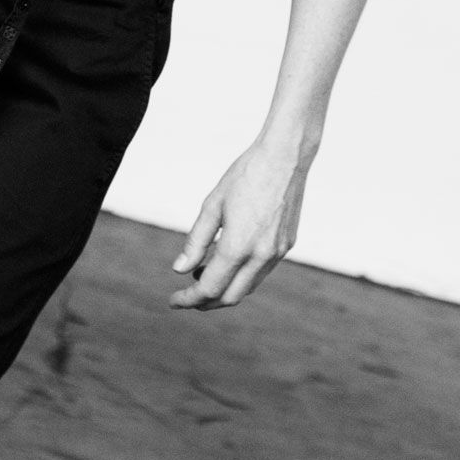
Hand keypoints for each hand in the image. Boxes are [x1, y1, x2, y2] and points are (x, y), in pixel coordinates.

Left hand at [169, 137, 312, 310]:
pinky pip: (261, 272)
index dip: (189, 298)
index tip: (174, 301)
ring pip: (247, 287)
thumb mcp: (213, 205)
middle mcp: (261, 256)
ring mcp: (277, 253)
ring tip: (203, 275)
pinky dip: (242, 276)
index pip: (210, 288)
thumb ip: (196, 241)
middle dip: (206, 303)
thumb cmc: (245, 175)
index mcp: (239, 246)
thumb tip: (179, 270)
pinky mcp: (286, 245)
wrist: (285, 156)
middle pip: (230, 297)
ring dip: (225, 290)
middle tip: (188, 296)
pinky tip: (228, 260)